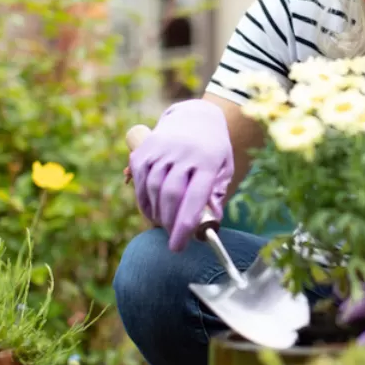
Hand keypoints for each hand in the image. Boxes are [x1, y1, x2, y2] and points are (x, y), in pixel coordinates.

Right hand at [128, 100, 233, 250]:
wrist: (196, 117)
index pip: (195, 196)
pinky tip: (151, 211)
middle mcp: (184, 152)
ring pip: (153, 189)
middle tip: (173, 240)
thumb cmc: (213, 152)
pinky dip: (143, 201)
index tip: (179, 246)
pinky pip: (139, 180)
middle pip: (171, 194)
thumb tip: (211, 223)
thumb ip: (217, 195)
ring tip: (163, 225)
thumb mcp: (224, 169)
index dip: (185, 224)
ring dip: (155, 214)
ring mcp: (162, 149)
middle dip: (169, 223)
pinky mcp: (145, 149)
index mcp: (208, 160)